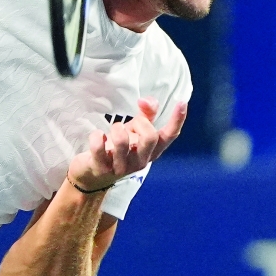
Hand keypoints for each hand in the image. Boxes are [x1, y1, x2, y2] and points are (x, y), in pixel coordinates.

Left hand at [67, 98, 186, 192]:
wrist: (94, 174)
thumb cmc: (119, 148)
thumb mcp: (134, 130)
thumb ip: (146, 114)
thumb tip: (146, 100)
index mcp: (152, 150)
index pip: (169, 136)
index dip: (177, 120)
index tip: (182, 103)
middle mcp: (141, 161)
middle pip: (150, 137)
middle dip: (140, 123)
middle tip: (131, 124)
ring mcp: (122, 167)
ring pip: (122, 141)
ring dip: (117, 128)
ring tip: (113, 130)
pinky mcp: (102, 168)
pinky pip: (98, 147)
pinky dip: (96, 136)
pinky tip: (98, 136)